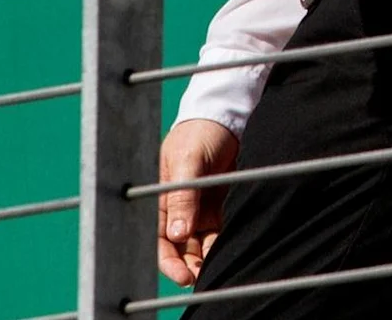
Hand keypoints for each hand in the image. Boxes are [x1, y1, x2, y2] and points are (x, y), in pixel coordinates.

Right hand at [157, 117, 239, 284]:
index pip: (160, 239)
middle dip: (190, 265)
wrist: (227, 114)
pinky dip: (223, 242)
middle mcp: (179, 208)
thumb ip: (182, 197)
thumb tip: (177, 234)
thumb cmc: (198, 133)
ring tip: (221, 266)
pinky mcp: (219, 204)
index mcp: (162, 200)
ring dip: (207, 257)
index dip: (169, 261)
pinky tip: (232, 250)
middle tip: (204, 278)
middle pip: (180, 247)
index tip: (183, 276)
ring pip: (201, 243)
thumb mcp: (187, 162)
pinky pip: (219, 230)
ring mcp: (199, 207)